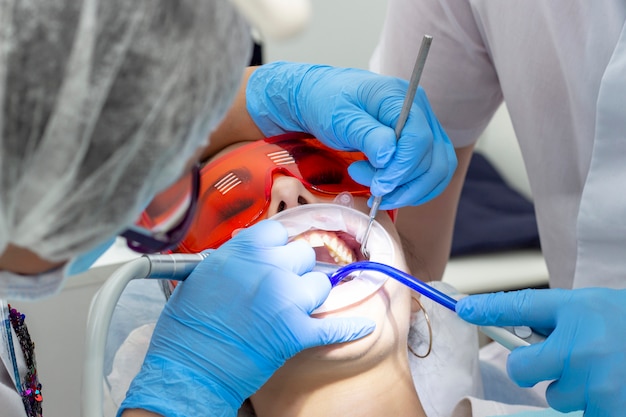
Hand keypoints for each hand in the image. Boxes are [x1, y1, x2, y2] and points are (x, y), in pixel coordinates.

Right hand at [119, 220, 374, 415]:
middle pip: (305, 254)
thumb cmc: (188, 324)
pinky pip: (335, 326)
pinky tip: (365, 326)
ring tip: (293, 309)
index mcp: (245, 249)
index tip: (276, 257)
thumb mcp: (203, 273)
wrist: (188, 367)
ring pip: (320, 283)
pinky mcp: (297, 332)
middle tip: (281, 286)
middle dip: (296, 269)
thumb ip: (235, 256)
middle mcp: (269, 267)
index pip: (280, 232)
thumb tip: (255, 250)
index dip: (278, 247)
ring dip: (310, 295)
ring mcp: (286, 299)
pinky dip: (350, 328)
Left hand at [246, 61, 456, 207]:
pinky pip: (432, 171)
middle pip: (431, 158)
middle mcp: (419, 110)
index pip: (418, 138)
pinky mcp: (420, 143)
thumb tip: (389, 156)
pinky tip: (392, 191)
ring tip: (378, 192)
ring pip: (437, 169)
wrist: (319, 99)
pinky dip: (416, 188)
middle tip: (368, 184)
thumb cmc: (326, 103)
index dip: (402, 168)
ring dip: (411, 190)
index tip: (379, 186)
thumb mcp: (339, 118)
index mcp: (398, 97)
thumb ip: (366, 135)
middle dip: (400, 181)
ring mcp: (423, 126)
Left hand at [456, 288, 625, 416]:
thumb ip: (555, 320)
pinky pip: (579, 411)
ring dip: (571, 390)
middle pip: (523, 368)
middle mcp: (583, 346)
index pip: (518, 306)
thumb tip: (513, 331)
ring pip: (555, 396)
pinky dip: (593, 404)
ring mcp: (597, 383)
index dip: (487, 308)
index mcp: (579, 311)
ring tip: (603, 374)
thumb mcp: (595, 309)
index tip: (462, 309)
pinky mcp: (609, 410)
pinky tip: (612, 388)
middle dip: (534, 367)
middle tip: (560, 360)